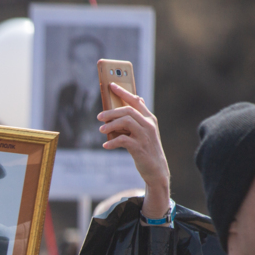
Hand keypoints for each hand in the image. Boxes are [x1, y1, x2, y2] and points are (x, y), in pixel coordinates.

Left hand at [99, 84, 170, 218]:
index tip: (111, 85)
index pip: (135, 100)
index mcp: (149, 118)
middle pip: (128, 110)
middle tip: (99, 116)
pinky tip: (105, 145)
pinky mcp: (140, 147)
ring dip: (110, 125)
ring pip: (126, 122)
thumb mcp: (143, 131)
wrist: (156, 169)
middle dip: (111, 111)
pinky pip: (123, 140)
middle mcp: (148, 124)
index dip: (123, 92)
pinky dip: (112, 141)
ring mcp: (145, 135)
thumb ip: (137, 118)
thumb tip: (132, 101)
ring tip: (100, 130)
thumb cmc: (146, 149)